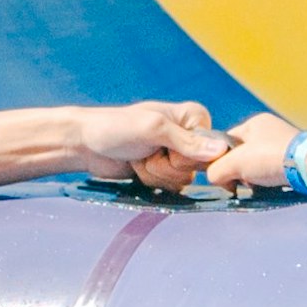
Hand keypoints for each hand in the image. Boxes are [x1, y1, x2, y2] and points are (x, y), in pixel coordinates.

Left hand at [72, 98, 226, 193]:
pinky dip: (151, 181)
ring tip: (140, 157)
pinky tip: (137, 168)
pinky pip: (170, 188)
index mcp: (193, 118)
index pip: (210, 150)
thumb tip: (221, 151)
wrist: (85, 145)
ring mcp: (175, 156)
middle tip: (147, 151)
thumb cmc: (115, 128)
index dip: (185, 156)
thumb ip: (187, 142)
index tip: (165, 145)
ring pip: (182, 181)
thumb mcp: (153, 130)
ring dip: (156, 174)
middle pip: (195, 169)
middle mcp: (189, 136)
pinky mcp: (163, 172)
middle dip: (166, 166)